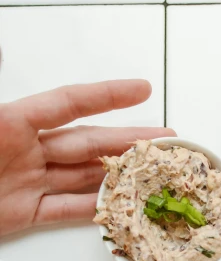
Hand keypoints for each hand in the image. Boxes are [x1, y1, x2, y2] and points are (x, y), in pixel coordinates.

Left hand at [0, 79, 173, 236]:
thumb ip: (4, 110)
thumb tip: (4, 48)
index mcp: (12, 123)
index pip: (68, 103)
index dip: (106, 96)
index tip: (143, 90)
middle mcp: (26, 149)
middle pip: (87, 141)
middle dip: (128, 139)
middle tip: (164, 140)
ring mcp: (27, 181)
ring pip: (82, 174)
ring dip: (117, 173)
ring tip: (151, 172)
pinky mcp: (23, 212)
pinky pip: (64, 208)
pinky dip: (91, 207)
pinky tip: (118, 204)